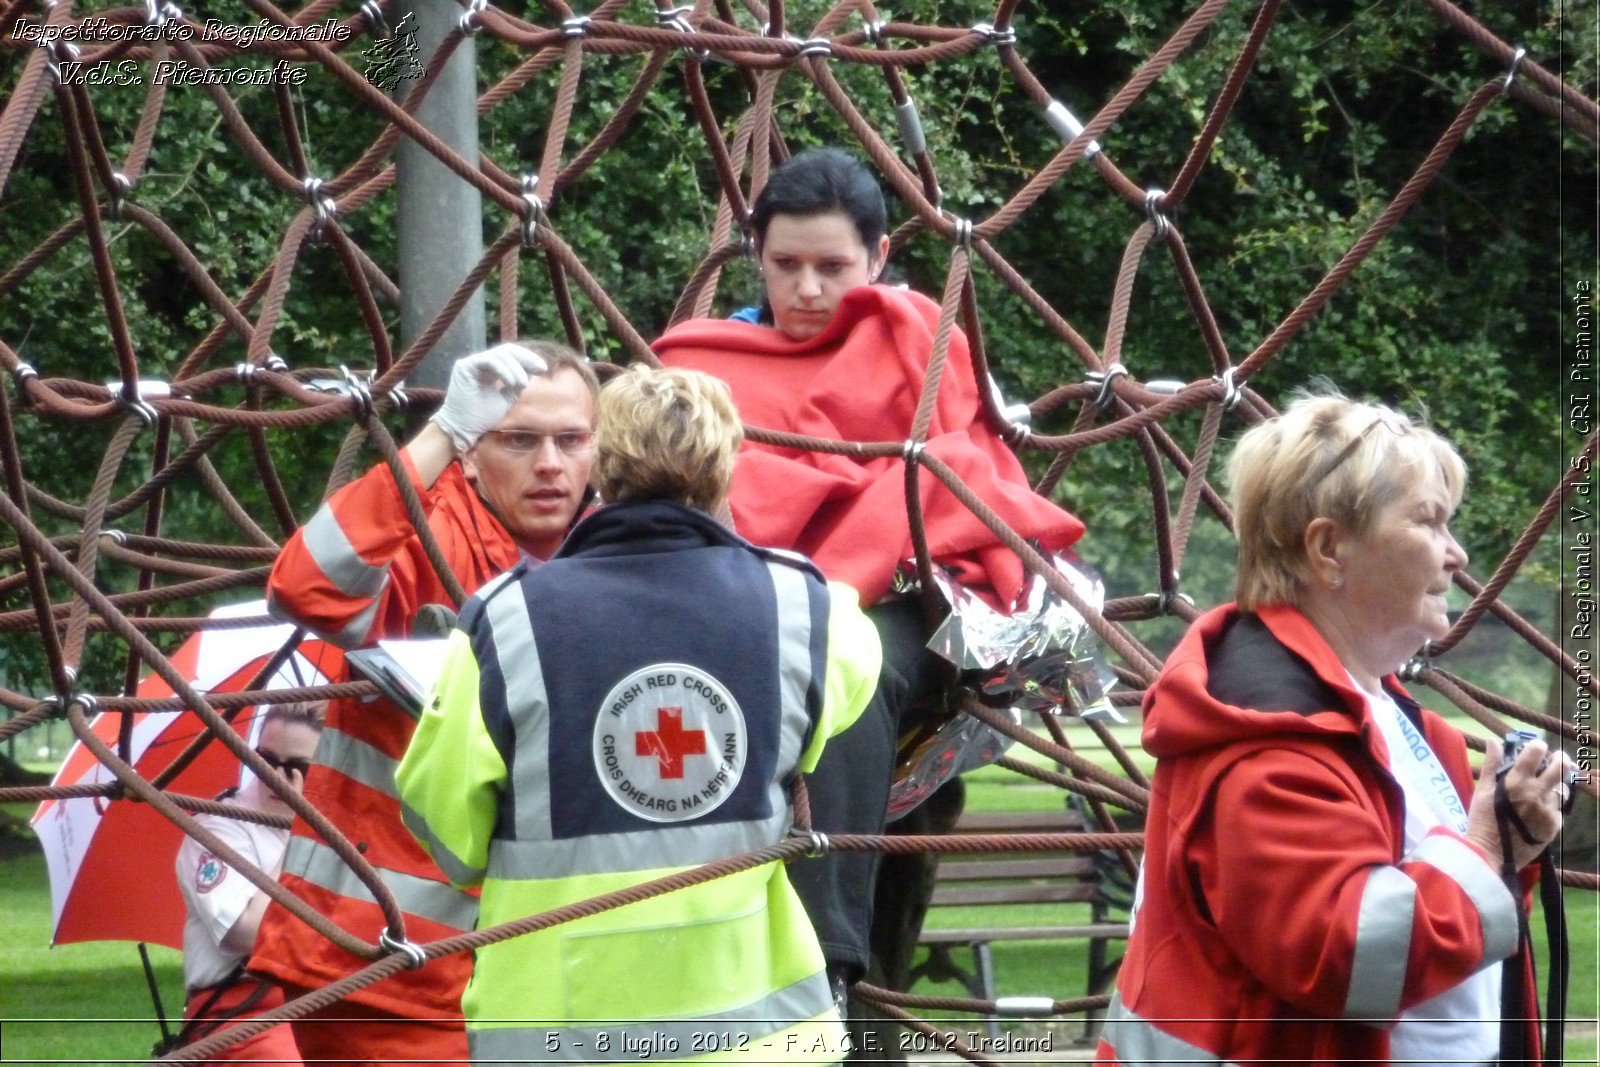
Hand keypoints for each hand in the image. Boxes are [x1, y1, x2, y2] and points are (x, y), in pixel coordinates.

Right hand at [429, 344, 548, 452]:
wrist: (463, 429)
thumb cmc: (482, 417)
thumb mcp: (507, 398)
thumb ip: (517, 383)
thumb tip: (532, 370)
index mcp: (488, 369)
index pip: (509, 356)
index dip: (527, 359)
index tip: (543, 368)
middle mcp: (479, 363)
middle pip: (506, 350)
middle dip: (526, 358)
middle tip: (541, 368)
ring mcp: (471, 363)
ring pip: (499, 354)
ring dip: (515, 368)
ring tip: (523, 384)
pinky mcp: (465, 366)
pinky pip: (489, 360)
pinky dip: (504, 370)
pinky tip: (512, 382)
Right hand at [1464, 737, 1571, 870]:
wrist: (1490, 854)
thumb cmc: (1482, 821)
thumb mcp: (1482, 790)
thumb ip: (1491, 765)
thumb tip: (1493, 741)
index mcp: (1515, 782)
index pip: (1535, 753)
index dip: (1537, 746)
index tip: (1535, 747)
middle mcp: (1535, 793)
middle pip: (1560, 768)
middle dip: (1560, 759)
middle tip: (1556, 758)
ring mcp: (1547, 810)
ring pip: (1561, 790)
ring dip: (1555, 786)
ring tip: (1546, 789)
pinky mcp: (1554, 826)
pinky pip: (1558, 810)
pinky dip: (1552, 807)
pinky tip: (1540, 810)